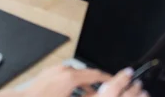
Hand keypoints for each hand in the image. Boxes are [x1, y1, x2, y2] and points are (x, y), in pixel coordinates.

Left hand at [13, 66, 143, 96]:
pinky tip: (73, 94)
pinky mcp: (48, 74)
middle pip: (86, 74)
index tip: (116, 81)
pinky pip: (66, 77)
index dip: (108, 78)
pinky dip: (74, 85)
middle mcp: (63, 70)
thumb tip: (97, 93)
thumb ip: (87, 95)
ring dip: (84, 85)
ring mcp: (55, 70)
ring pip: (76, 76)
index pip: (95, 74)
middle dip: (96, 83)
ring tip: (89, 95)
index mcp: (70, 77)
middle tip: (104, 91)